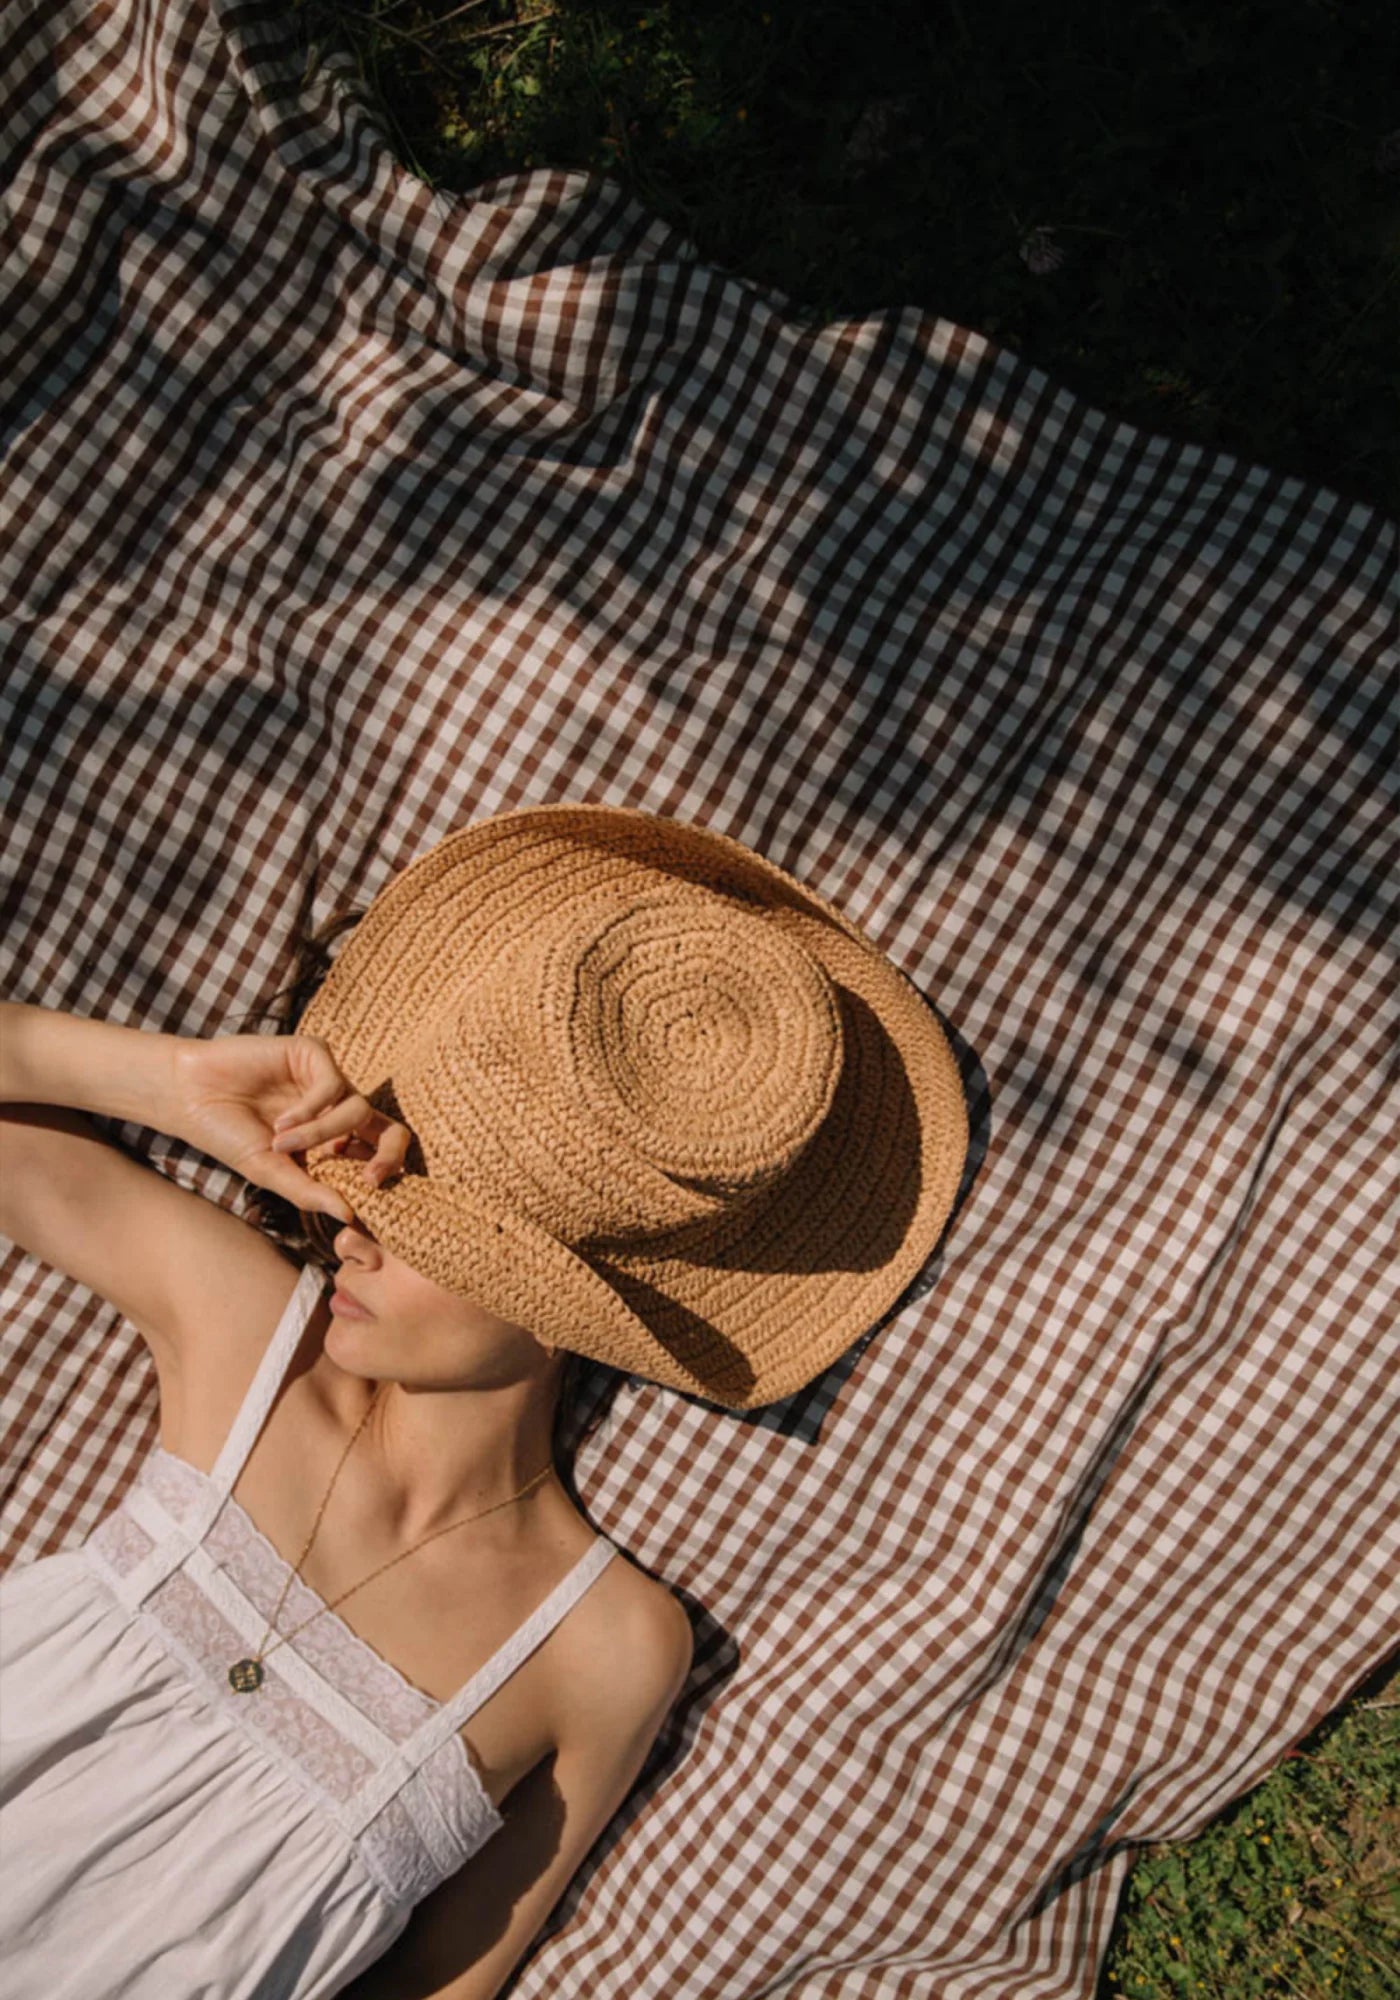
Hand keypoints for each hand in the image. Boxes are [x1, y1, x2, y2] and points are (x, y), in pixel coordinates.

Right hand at [169, 1033, 412, 1225]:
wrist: (190, 1096)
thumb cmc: (228, 1135)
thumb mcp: (270, 1172)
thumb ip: (309, 1192)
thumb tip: (349, 1217)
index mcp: (333, 1140)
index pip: (377, 1155)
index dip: (386, 1172)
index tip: (370, 1192)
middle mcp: (337, 1108)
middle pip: (390, 1129)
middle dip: (390, 1155)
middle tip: (371, 1178)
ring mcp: (328, 1080)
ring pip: (358, 1109)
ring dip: (321, 1133)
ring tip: (280, 1141)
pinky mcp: (314, 1054)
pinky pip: (333, 1085)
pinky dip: (310, 1109)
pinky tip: (280, 1120)